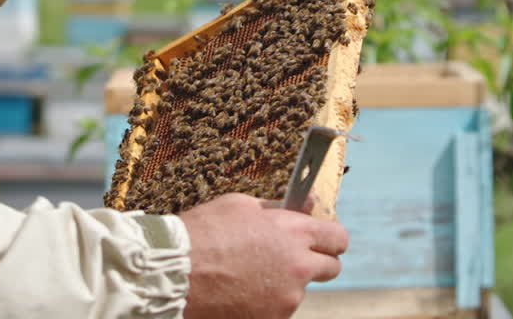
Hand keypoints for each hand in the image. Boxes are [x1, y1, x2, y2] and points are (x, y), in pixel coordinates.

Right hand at [180, 193, 348, 318]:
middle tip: (293, 259)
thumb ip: (277, 208)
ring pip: (300, 290)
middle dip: (317, 262)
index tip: (323, 239)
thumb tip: (303, 207)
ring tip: (249, 275)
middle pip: (331, 268)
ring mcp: (286, 298)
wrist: (174, 273)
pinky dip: (266, 303)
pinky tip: (240, 291)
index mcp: (294, 232)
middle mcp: (298, 267)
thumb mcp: (241, 205)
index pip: (338, 237)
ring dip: (285, 283)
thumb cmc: (203, 232)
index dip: (331, 238)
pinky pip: (278, 309)